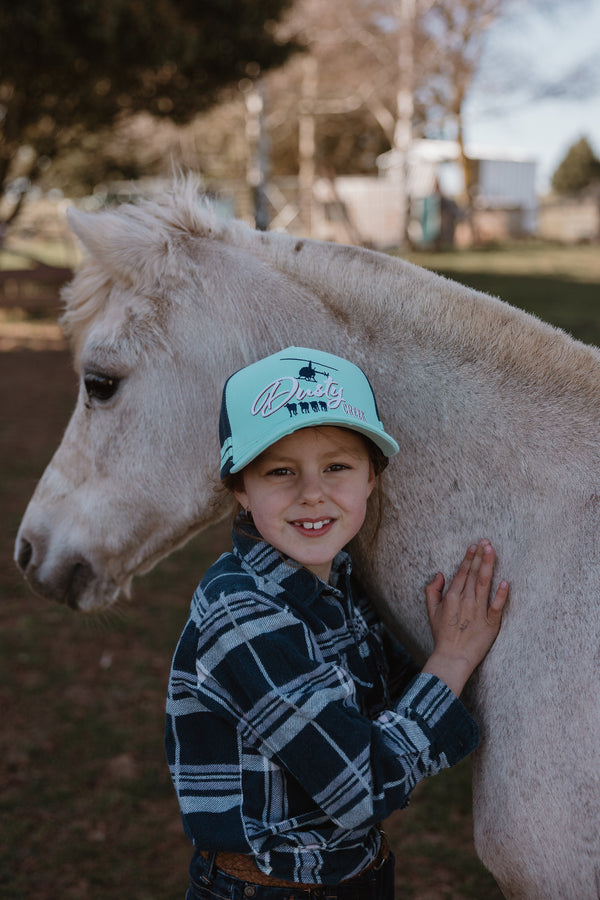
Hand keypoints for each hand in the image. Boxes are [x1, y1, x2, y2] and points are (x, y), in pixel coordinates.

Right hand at [422, 540, 507, 696]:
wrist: (452, 658)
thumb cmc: (442, 635)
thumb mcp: (431, 611)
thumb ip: (432, 591)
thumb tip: (440, 574)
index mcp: (452, 597)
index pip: (463, 573)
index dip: (469, 558)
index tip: (474, 545)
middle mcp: (465, 601)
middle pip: (474, 574)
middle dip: (480, 556)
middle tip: (486, 541)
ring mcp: (478, 612)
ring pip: (485, 584)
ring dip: (488, 566)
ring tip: (492, 551)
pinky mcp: (490, 624)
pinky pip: (496, 607)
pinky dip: (500, 595)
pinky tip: (505, 582)